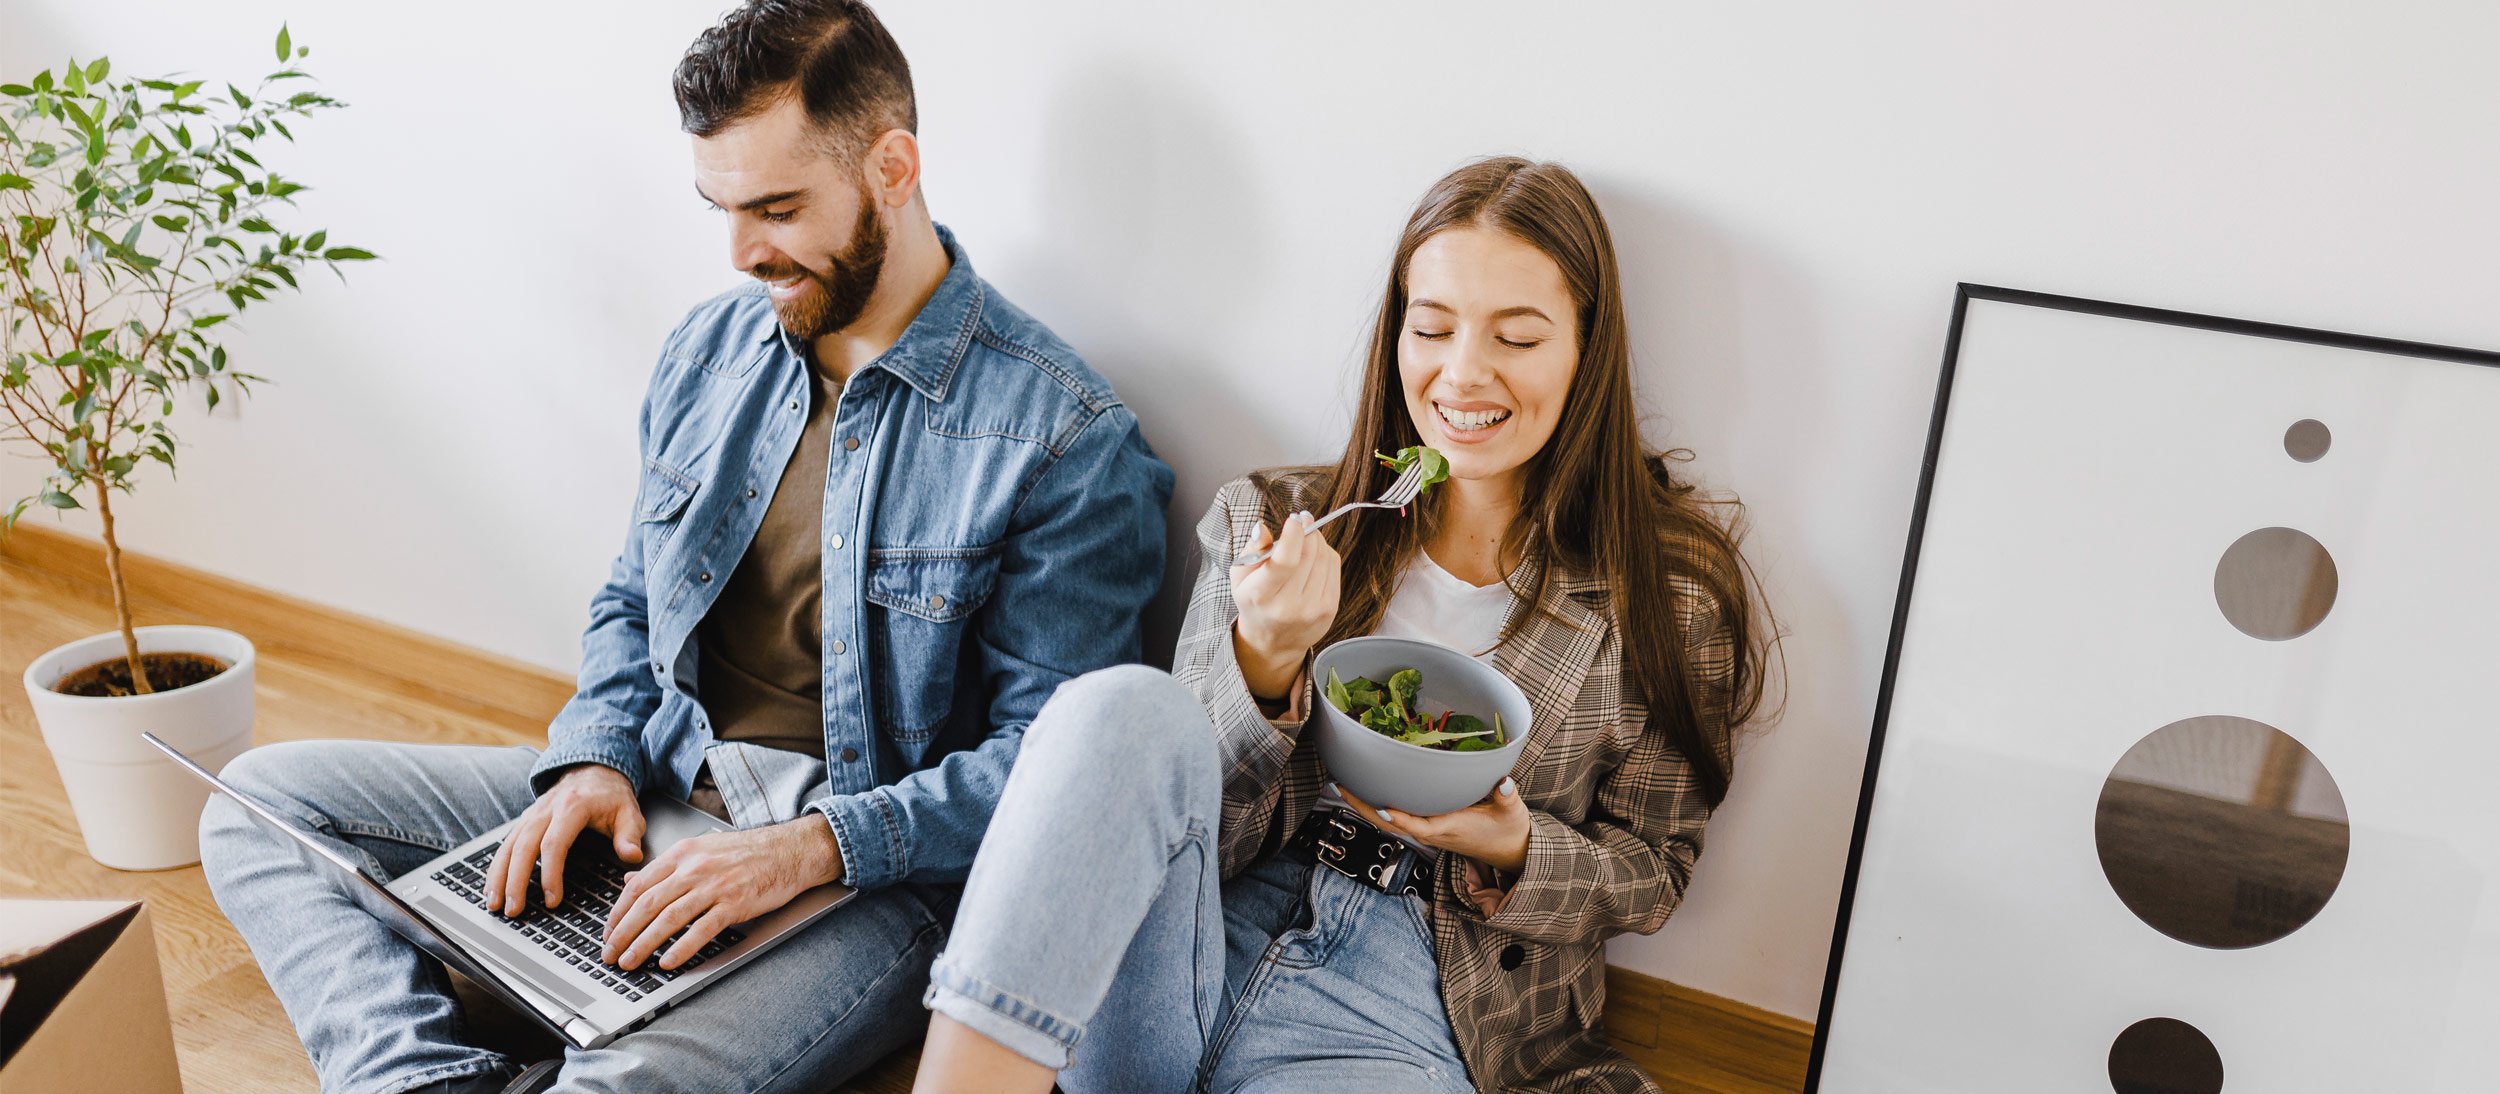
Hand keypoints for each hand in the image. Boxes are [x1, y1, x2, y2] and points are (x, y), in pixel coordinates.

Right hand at [485, 763, 644, 915]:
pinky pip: (505, 844)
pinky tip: (492, 887)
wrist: (594, 769)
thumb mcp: (629, 812)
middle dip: (515, 880)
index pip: (555, 843)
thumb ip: (630, 835)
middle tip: (514, 909)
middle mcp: (546, 809)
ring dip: (499, 876)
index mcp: (573, 806)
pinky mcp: (525, 820)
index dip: (551, 873)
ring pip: (508, 846)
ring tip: (494, 904)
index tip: (552, 899)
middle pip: (524, 846)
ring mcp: (532, 814)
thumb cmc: (611, 796)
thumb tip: (631, 857)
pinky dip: (496, 867)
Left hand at [601, 816, 842, 970]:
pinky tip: (668, 961)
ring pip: (669, 918)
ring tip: (630, 962)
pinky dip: (682, 948)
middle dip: (623, 933)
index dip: (618, 912)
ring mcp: (714, 886)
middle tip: (610, 954)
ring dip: (644, 944)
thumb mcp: (701, 849)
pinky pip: (701, 929)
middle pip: (647, 904)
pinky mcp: (734, 903)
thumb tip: (632, 880)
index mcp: (683, 854)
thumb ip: (666, 867)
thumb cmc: (748, 852)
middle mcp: (694, 868)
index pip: (638, 885)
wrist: (789, 850)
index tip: (608, 932)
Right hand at [1230, 511, 1340, 697]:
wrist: (1272, 642)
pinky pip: (1334, 568)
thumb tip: (1262, 528)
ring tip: (1305, 538)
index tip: (1295, 519)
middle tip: (1301, 521)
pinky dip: (1326, 554)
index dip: (1294, 536)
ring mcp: (1313, 609)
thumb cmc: (1255, 602)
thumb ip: (1251, 549)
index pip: (1284, 562)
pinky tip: (1314, 556)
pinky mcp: (1330, 609)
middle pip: (1309, 555)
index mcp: (1261, 595)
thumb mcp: (1240, 577)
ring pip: (1324, 558)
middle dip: (1307, 531)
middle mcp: (1288, 605)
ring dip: (1317, 541)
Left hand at [1338, 778, 1531, 874]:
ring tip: (1342, 785)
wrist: (1510, 851)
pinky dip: (1378, 807)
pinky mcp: (1429, 828)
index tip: (1381, 805)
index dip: (1400, 817)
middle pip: (1392, 823)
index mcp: (1450, 828)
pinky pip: (1398, 819)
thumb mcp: (1512, 812)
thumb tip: (1504, 783)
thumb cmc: (1510, 830)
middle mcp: (1433, 832)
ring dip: (1365, 806)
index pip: (1419, 825)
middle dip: (1364, 807)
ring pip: (1390, 822)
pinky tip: (1366, 793)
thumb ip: (1507, 796)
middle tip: (1339, 786)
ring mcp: (1428, 831)